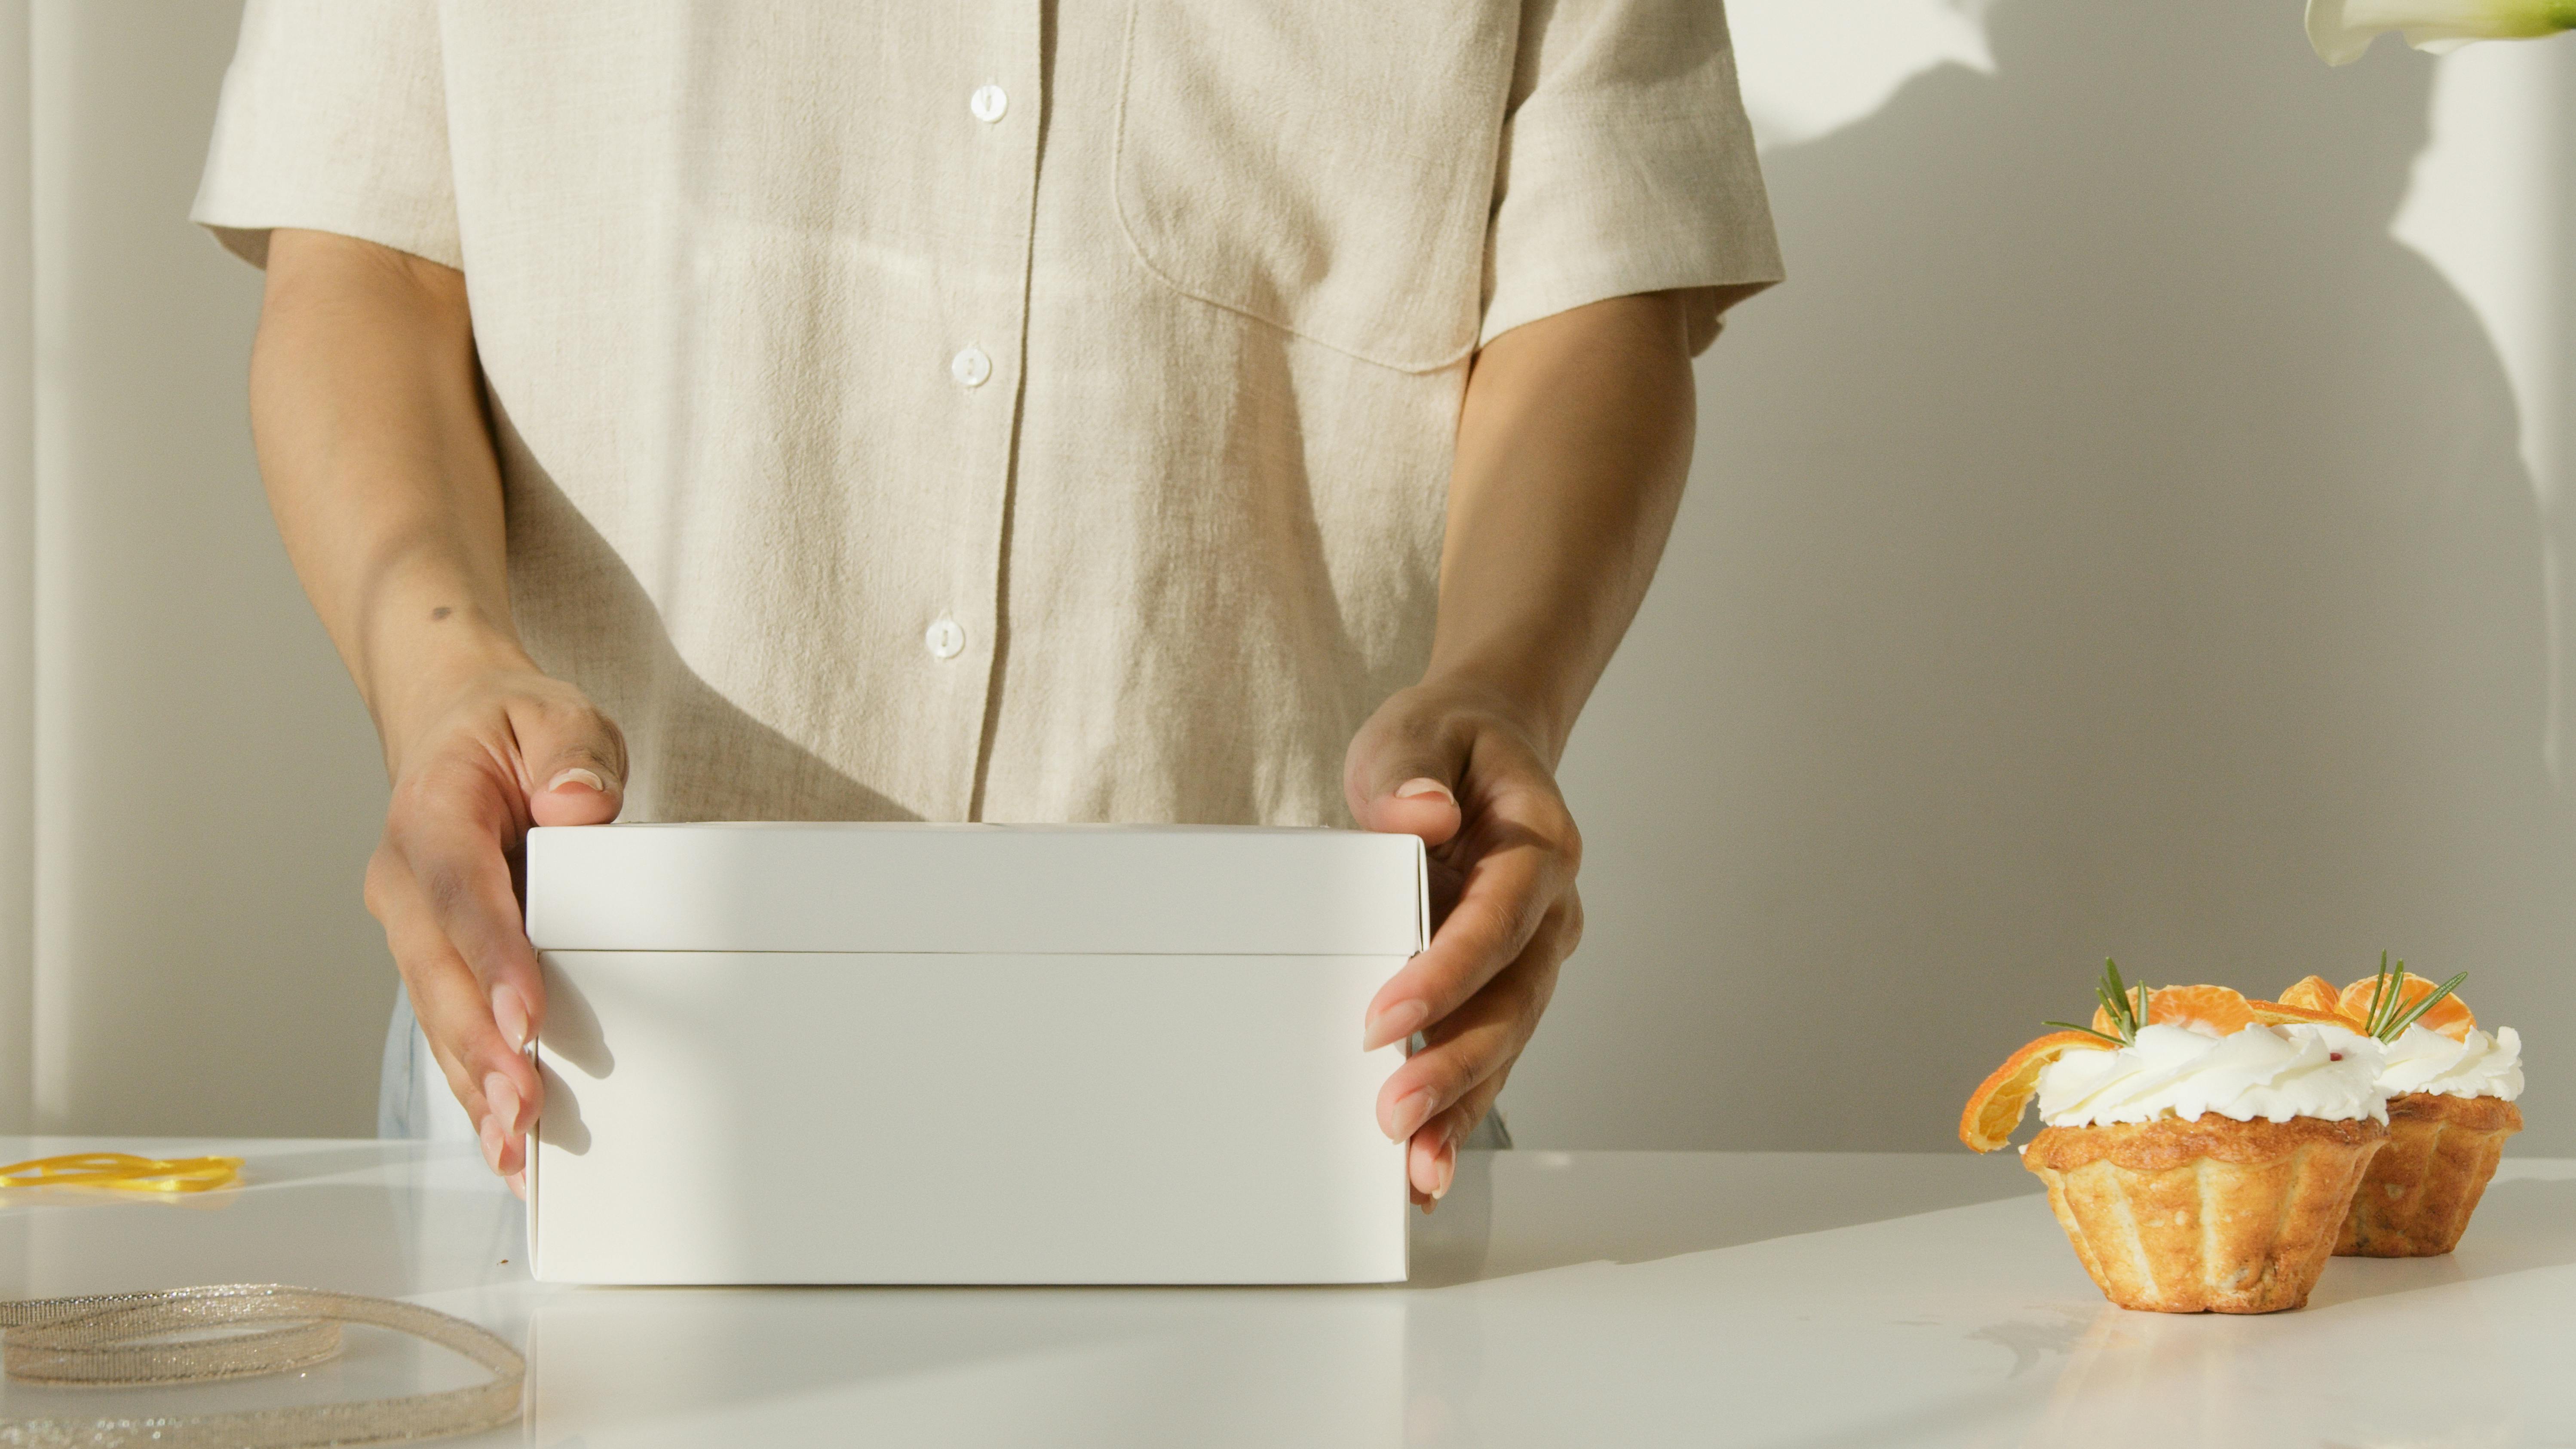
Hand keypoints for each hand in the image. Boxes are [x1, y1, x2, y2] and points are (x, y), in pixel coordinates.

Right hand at [364, 661, 625, 1191]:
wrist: (462, 735)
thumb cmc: (512, 732)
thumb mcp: (554, 715)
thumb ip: (571, 754)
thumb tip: (580, 805)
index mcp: (431, 819)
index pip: (460, 894)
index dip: (490, 958)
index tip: (524, 1013)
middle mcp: (409, 886)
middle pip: (439, 976)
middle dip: (479, 1047)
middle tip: (522, 1107)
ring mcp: (416, 933)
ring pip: (439, 1019)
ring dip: (474, 1087)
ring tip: (514, 1149)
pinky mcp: (439, 966)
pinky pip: (453, 1032)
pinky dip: (476, 1087)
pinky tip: (506, 1144)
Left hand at [1346, 681, 1581, 1209]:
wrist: (1476, 755)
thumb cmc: (1445, 748)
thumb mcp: (1416, 732)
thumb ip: (1410, 771)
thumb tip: (1422, 812)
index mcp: (1539, 848)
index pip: (1499, 920)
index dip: (1448, 972)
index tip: (1386, 1017)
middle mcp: (1549, 913)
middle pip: (1512, 1000)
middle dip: (1456, 1064)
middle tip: (1396, 1115)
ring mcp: (1531, 959)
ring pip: (1506, 1042)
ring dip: (1462, 1106)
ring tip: (1415, 1167)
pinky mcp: (1501, 989)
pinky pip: (1487, 1054)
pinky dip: (1459, 1108)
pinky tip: (1423, 1164)